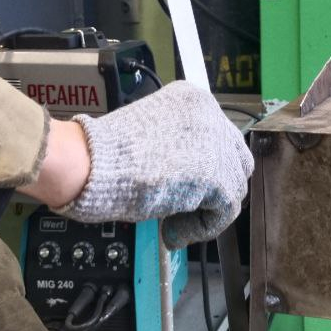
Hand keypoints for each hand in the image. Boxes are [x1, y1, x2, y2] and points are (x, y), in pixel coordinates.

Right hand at [61, 82, 251, 248]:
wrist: (94, 163)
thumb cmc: (109, 153)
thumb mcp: (151, 134)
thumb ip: (180, 145)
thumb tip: (194, 176)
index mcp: (194, 98)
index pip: (221, 136)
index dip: (208, 166)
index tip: (190, 186)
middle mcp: (212, 115)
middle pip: (236, 160)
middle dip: (216, 187)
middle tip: (188, 206)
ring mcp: (217, 144)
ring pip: (234, 187)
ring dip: (205, 210)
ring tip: (174, 221)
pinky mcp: (217, 176)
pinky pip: (224, 211)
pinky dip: (200, 227)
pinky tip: (173, 231)